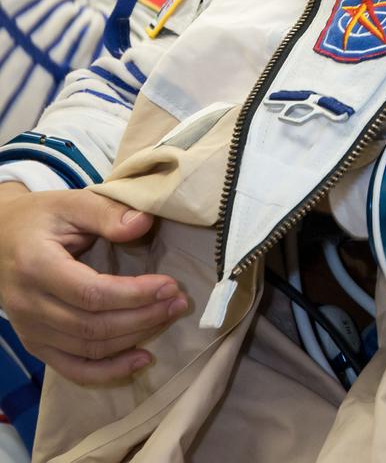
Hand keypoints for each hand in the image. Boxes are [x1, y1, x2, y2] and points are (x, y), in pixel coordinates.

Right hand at [0, 183, 188, 384]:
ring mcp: (30, 330)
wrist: (0, 239)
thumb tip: (144, 223)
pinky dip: (108, 370)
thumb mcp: (70, 203)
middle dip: (143, 317)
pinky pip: (73, 368)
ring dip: (134, 338)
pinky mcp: (35, 344)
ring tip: (168, 318)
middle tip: (178, 301)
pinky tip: (140, 359)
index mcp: (36, 266)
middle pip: (93, 326)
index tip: (169, 285)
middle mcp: (29, 305)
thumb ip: (106, 212)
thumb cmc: (40, 218)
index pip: (91, 293)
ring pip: (88, 349)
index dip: (134, 294)